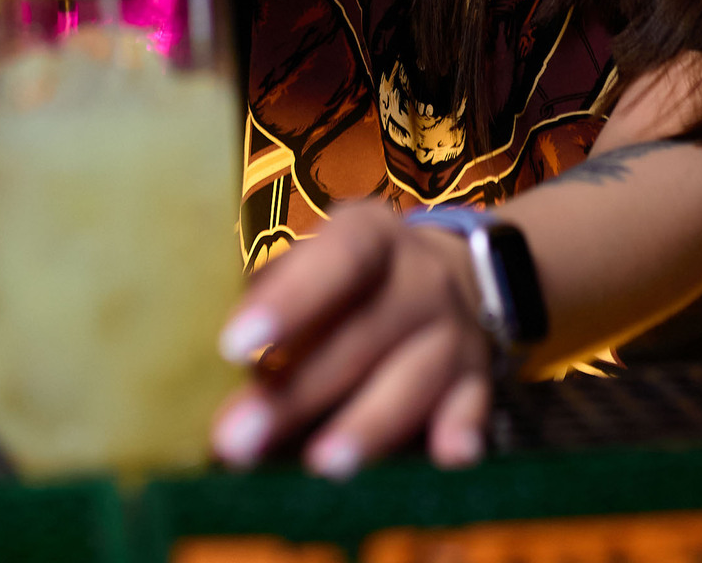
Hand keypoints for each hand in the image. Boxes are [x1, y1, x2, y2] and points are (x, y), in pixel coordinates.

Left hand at [212, 202, 491, 476]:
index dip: (290, 300)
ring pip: (414, 376)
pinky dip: (461, 429)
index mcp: (371, 236)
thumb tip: (223, 367)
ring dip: (368, 424)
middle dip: (299, 392)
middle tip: (238, 440)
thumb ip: (276, 301)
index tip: (234, 345)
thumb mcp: (318, 262)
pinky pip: (473, 405)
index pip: (337, 258)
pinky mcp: (478, 379)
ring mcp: (454, 330)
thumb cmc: (351, 280)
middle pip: (363, 333)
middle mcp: (421, 279)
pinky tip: (446, 458)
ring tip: (321, 465)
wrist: (452, 274)